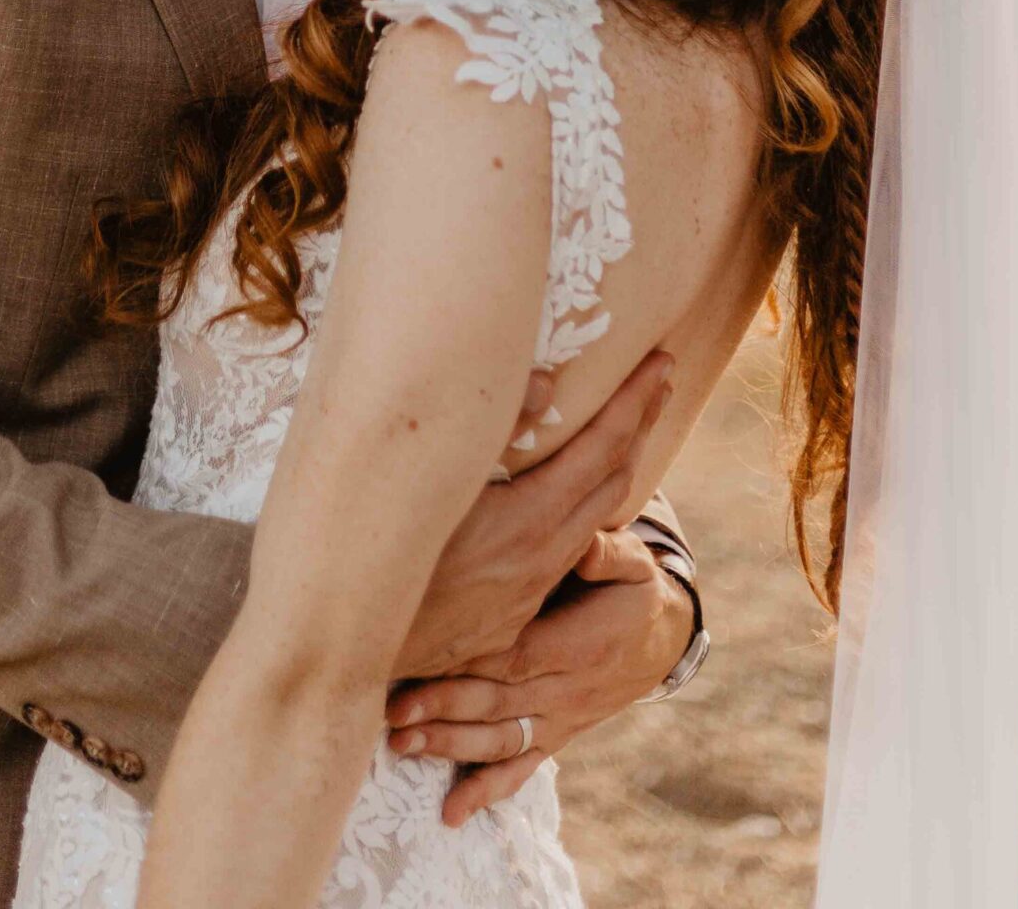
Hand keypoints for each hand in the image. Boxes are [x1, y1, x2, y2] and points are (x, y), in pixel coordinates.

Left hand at [386, 530, 695, 826]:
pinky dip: (486, 790)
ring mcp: (559, 719)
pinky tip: (451, 812)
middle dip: (444, 707)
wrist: (659, 643)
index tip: (425, 656)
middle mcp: (567, 690)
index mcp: (582, 644)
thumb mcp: (635, 565)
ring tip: (402, 746)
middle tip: (394, 711)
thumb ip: (608, 553)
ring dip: (451, 745)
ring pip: (501, 739)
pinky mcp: (554, 736)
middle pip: (499, 701)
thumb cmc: (634, 592)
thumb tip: (582, 544)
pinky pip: (521, 768)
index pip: (519, 656)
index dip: (473, 662)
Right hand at [391, 351, 672, 684]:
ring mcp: (530, 588)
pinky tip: (574, 496)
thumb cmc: (379, 560)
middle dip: (642, 424)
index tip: (663, 361)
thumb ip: (490, 430)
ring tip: (630, 428)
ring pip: (595, 518)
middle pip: (614, 480)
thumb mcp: (431, 487)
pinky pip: (570, 546)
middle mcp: (542, 556)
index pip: (603, 448)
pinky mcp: (512, 612)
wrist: (354, 655)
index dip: (636, 400)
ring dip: (619, 465)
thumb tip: (548, 382)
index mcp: (529, 521)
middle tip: (662, 380)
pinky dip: (588, 504)